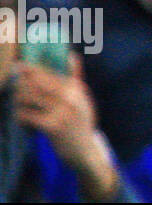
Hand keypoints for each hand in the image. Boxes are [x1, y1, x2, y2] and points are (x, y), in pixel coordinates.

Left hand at [14, 54, 120, 199]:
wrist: (85, 150)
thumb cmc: (80, 121)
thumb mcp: (83, 98)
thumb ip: (76, 77)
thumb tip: (71, 55)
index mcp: (77, 89)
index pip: (51, 74)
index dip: (34, 69)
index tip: (21, 65)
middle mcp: (70, 99)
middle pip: (39, 84)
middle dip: (23, 81)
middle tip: (13, 80)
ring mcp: (62, 113)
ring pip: (32, 98)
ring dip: (19, 98)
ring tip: (15, 100)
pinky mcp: (52, 127)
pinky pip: (29, 116)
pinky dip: (21, 115)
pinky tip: (19, 116)